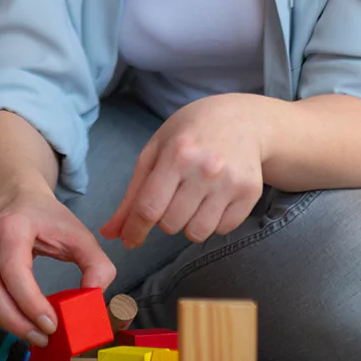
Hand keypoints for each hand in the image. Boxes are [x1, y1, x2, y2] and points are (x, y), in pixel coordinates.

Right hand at [0, 189, 115, 346]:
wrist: (20, 202)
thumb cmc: (49, 220)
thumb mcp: (81, 236)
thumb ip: (97, 265)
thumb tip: (94, 297)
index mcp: (14, 226)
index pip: (14, 270)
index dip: (30, 302)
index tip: (51, 324)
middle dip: (16, 320)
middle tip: (43, 338)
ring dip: (7, 322)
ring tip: (35, 335)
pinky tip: (21, 323)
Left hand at [100, 94, 267, 249]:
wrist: (242, 120)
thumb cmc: (189, 134)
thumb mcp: (155, 152)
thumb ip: (132, 195)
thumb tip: (110, 234)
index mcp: (176, 155)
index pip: (149, 208)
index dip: (134, 230)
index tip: (129, 240)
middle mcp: (206, 169)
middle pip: (171, 224)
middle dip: (164, 218)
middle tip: (173, 196)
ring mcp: (231, 182)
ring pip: (197, 233)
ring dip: (188, 223)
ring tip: (193, 198)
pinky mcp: (250, 193)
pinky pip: (223, 229)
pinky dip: (213, 222)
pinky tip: (214, 198)